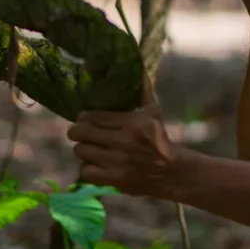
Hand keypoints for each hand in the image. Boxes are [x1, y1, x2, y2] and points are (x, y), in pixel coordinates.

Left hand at [66, 76, 184, 199]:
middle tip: (80, 132)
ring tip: (89, 147)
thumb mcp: (154, 113)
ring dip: (82, 149)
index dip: (83, 117)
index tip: (84, 118)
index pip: (93, 116)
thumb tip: (136, 68)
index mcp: (132, 123)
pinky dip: (87, 168)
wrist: (172, 172)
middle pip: (81, 133)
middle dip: (77, 131)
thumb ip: (142, 92)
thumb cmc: (160, 139)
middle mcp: (122, 142)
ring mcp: (117, 163)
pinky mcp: (114, 180)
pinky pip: (85, 171)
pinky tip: (94, 164)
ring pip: (81, 151)